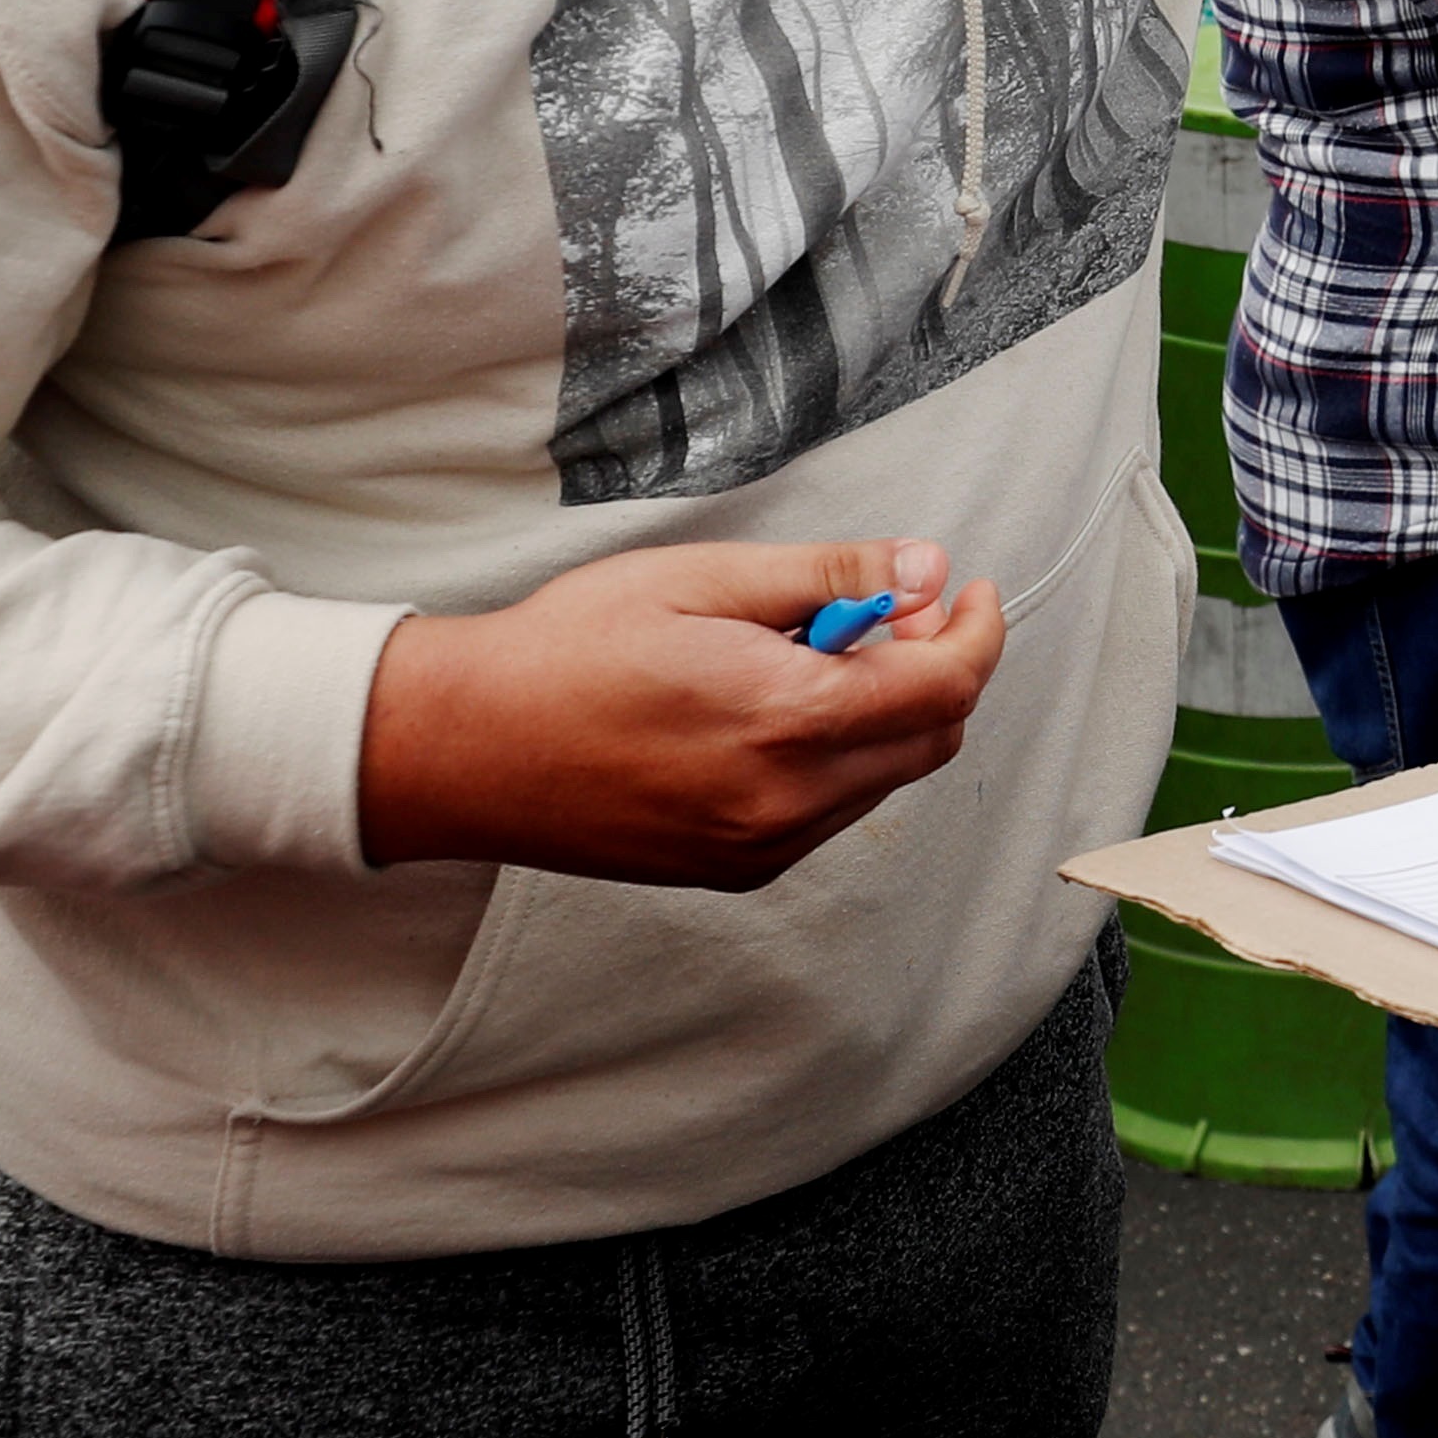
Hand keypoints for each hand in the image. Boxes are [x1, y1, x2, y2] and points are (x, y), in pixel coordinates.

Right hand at [357, 538, 1004, 887]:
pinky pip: (827, 811)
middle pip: (929, 740)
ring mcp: (758, 845)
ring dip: (881, 714)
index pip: (944, 688)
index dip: (975, 632)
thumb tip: (926, 569)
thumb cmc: (567, 650)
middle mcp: (784, 800)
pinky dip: (834, 756)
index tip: (966, 591)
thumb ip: (830, 576)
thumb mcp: (704, 579)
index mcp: (784, 720)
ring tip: (803, 653)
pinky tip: (770, 709)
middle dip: (934, 669)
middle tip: (889, 611)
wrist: (461, 747)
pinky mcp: (731, 868)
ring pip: (882, 779)